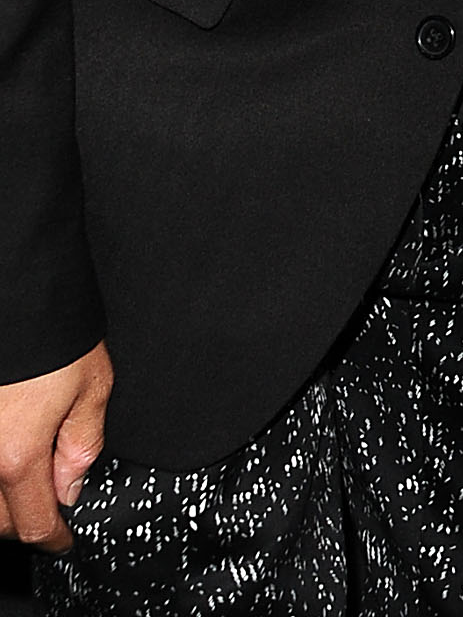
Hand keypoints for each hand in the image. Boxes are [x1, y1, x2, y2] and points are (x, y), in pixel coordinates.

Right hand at [0, 341, 110, 551]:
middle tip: (50, 504)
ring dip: (0, 499)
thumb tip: (71, 485)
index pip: (33, 522)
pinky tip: (8, 451)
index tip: (64, 538)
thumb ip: (81, 443)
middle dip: (24, 520)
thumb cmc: (54, 329)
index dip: (55, 537)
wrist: (15, 286)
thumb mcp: (91, 385)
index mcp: (16, 455)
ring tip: (27, 479)